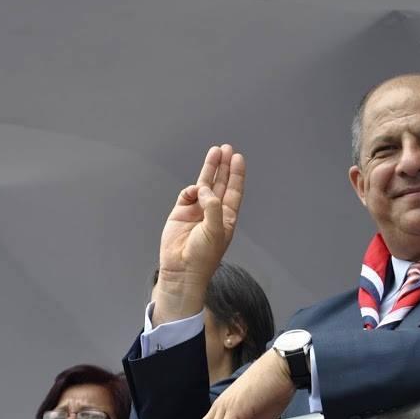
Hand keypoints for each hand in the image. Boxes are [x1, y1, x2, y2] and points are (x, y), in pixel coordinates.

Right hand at [152, 144, 244, 324]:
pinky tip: (194, 190)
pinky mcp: (181, 212)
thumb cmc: (203, 256)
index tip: (238, 158)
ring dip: (209, 169)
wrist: (181, 269)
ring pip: (204, 185)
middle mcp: (212, 211)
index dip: (236, 174)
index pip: (233, 191)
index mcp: (226, 217)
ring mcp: (197, 211)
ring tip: (214, 152)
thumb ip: (212, 207)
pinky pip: (187, 194)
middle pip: (220, 183)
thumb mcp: (215, 231)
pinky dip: (191, 189)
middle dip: (223, 166)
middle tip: (226, 149)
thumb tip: (203, 188)